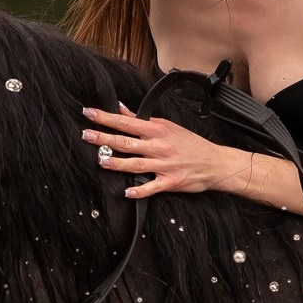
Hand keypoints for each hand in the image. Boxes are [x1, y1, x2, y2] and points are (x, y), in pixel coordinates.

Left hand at [81, 105, 243, 199]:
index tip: (89, 113)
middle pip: (126, 142)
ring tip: (101, 161)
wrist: (215, 162)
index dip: (105, 117)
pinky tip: (127, 192)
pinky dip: (139, 190)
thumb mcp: (168, 126)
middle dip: (104, 138)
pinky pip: (152, 187)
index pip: (126, 122)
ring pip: (135, 164)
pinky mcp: (170, 182)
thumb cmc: (191, 144)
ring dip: (117, 163)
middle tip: (86, 135)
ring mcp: (164, 165)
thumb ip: (143, 120)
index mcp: (157, 130)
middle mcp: (159, 146)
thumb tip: (121, 110)